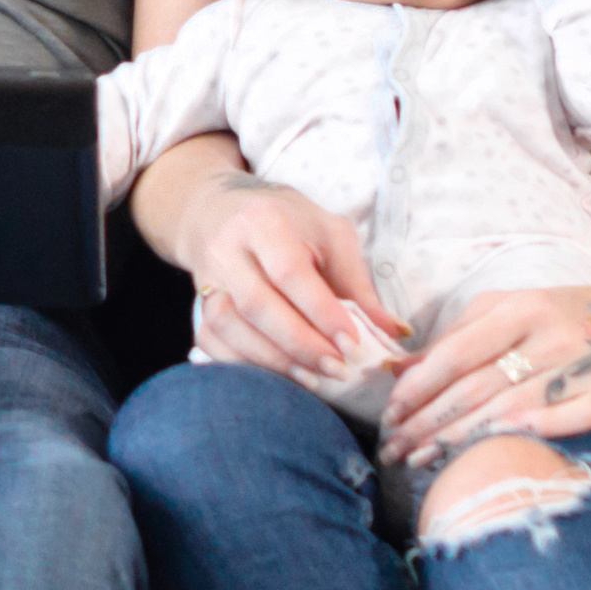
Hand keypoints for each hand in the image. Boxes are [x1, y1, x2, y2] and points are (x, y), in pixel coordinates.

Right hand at [163, 180, 396, 387]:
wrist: (221, 210)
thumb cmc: (289, 223)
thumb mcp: (330, 235)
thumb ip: (358, 284)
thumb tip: (395, 331)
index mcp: (265, 221)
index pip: (290, 273)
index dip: (321, 312)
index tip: (352, 344)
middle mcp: (227, 248)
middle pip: (257, 305)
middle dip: (300, 344)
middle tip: (338, 369)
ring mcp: (205, 278)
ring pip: (229, 327)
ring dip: (272, 361)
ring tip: (312, 379)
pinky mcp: (195, 305)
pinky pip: (211, 342)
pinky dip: (243, 365)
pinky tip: (278, 378)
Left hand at [387, 279, 590, 471]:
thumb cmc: (566, 317)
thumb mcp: (514, 309)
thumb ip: (459, 335)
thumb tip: (400, 371)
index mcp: (521, 307)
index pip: (456, 353)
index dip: (418, 388)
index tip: (388, 416)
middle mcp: (551, 334)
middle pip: (476, 388)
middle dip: (427, 424)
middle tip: (393, 450)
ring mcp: (585, 365)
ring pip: (508, 410)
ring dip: (457, 441)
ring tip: (420, 462)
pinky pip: (564, 422)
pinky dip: (524, 436)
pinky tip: (489, 455)